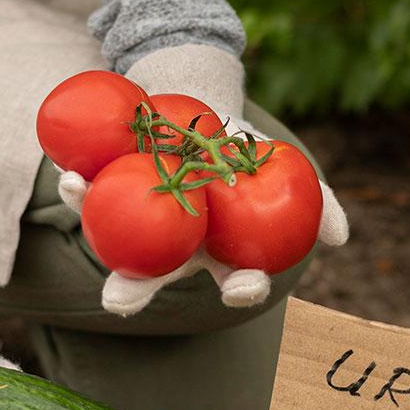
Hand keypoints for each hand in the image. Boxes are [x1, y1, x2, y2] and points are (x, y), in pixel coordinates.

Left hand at [58, 154, 346, 316]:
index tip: (244, 285)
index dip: (239, 290)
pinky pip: (91, 192)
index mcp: (220, 255)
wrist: (204, 110)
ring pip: (114, 237)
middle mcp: (174, 248)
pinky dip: (78, 184)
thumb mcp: (288, 171)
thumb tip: (340, 238)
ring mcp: (137, 222)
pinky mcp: (108, 190)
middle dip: (134, 292)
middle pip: (156, 277)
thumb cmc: (248, 153)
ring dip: (92, 228)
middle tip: (118, 299)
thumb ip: (318, 203)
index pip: (234, 283)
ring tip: (78, 205)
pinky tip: (69, 172)